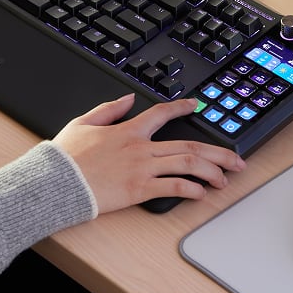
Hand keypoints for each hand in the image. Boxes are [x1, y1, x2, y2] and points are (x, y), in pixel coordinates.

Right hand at [53, 93, 245, 213]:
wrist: (56, 181)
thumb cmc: (65, 157)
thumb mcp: (83, 123)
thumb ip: (108, 109)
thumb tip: (126, 99)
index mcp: (127, 130)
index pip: (161, 113)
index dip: (182, 107)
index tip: (197, 105)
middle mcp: (140, 147)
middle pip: (189, 144)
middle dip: (218, 152)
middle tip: (236, 159)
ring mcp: (142, 168)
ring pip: (187, 164)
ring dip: (211, 171)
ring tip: (224, 179)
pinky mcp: (139, 189)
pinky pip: (173, 187)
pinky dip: (191, 190)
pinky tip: (201, 194)